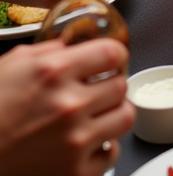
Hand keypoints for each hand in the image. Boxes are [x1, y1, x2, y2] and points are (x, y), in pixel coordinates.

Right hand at [0, 39, 132, 175]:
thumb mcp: (11, 67)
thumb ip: (49, 52)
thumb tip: (74, 45)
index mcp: (54, 72)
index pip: (113, 52)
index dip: (113, 56)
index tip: (110, 63)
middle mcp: (69, 105)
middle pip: (121, 85)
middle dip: (108, 86)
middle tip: (96, 93)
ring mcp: (74, 141)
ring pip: (124, 116)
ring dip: (111, 115)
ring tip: (95, 117)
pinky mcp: (74, 173)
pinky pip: (111, 153)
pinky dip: (101, 149)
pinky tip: (85, 144)